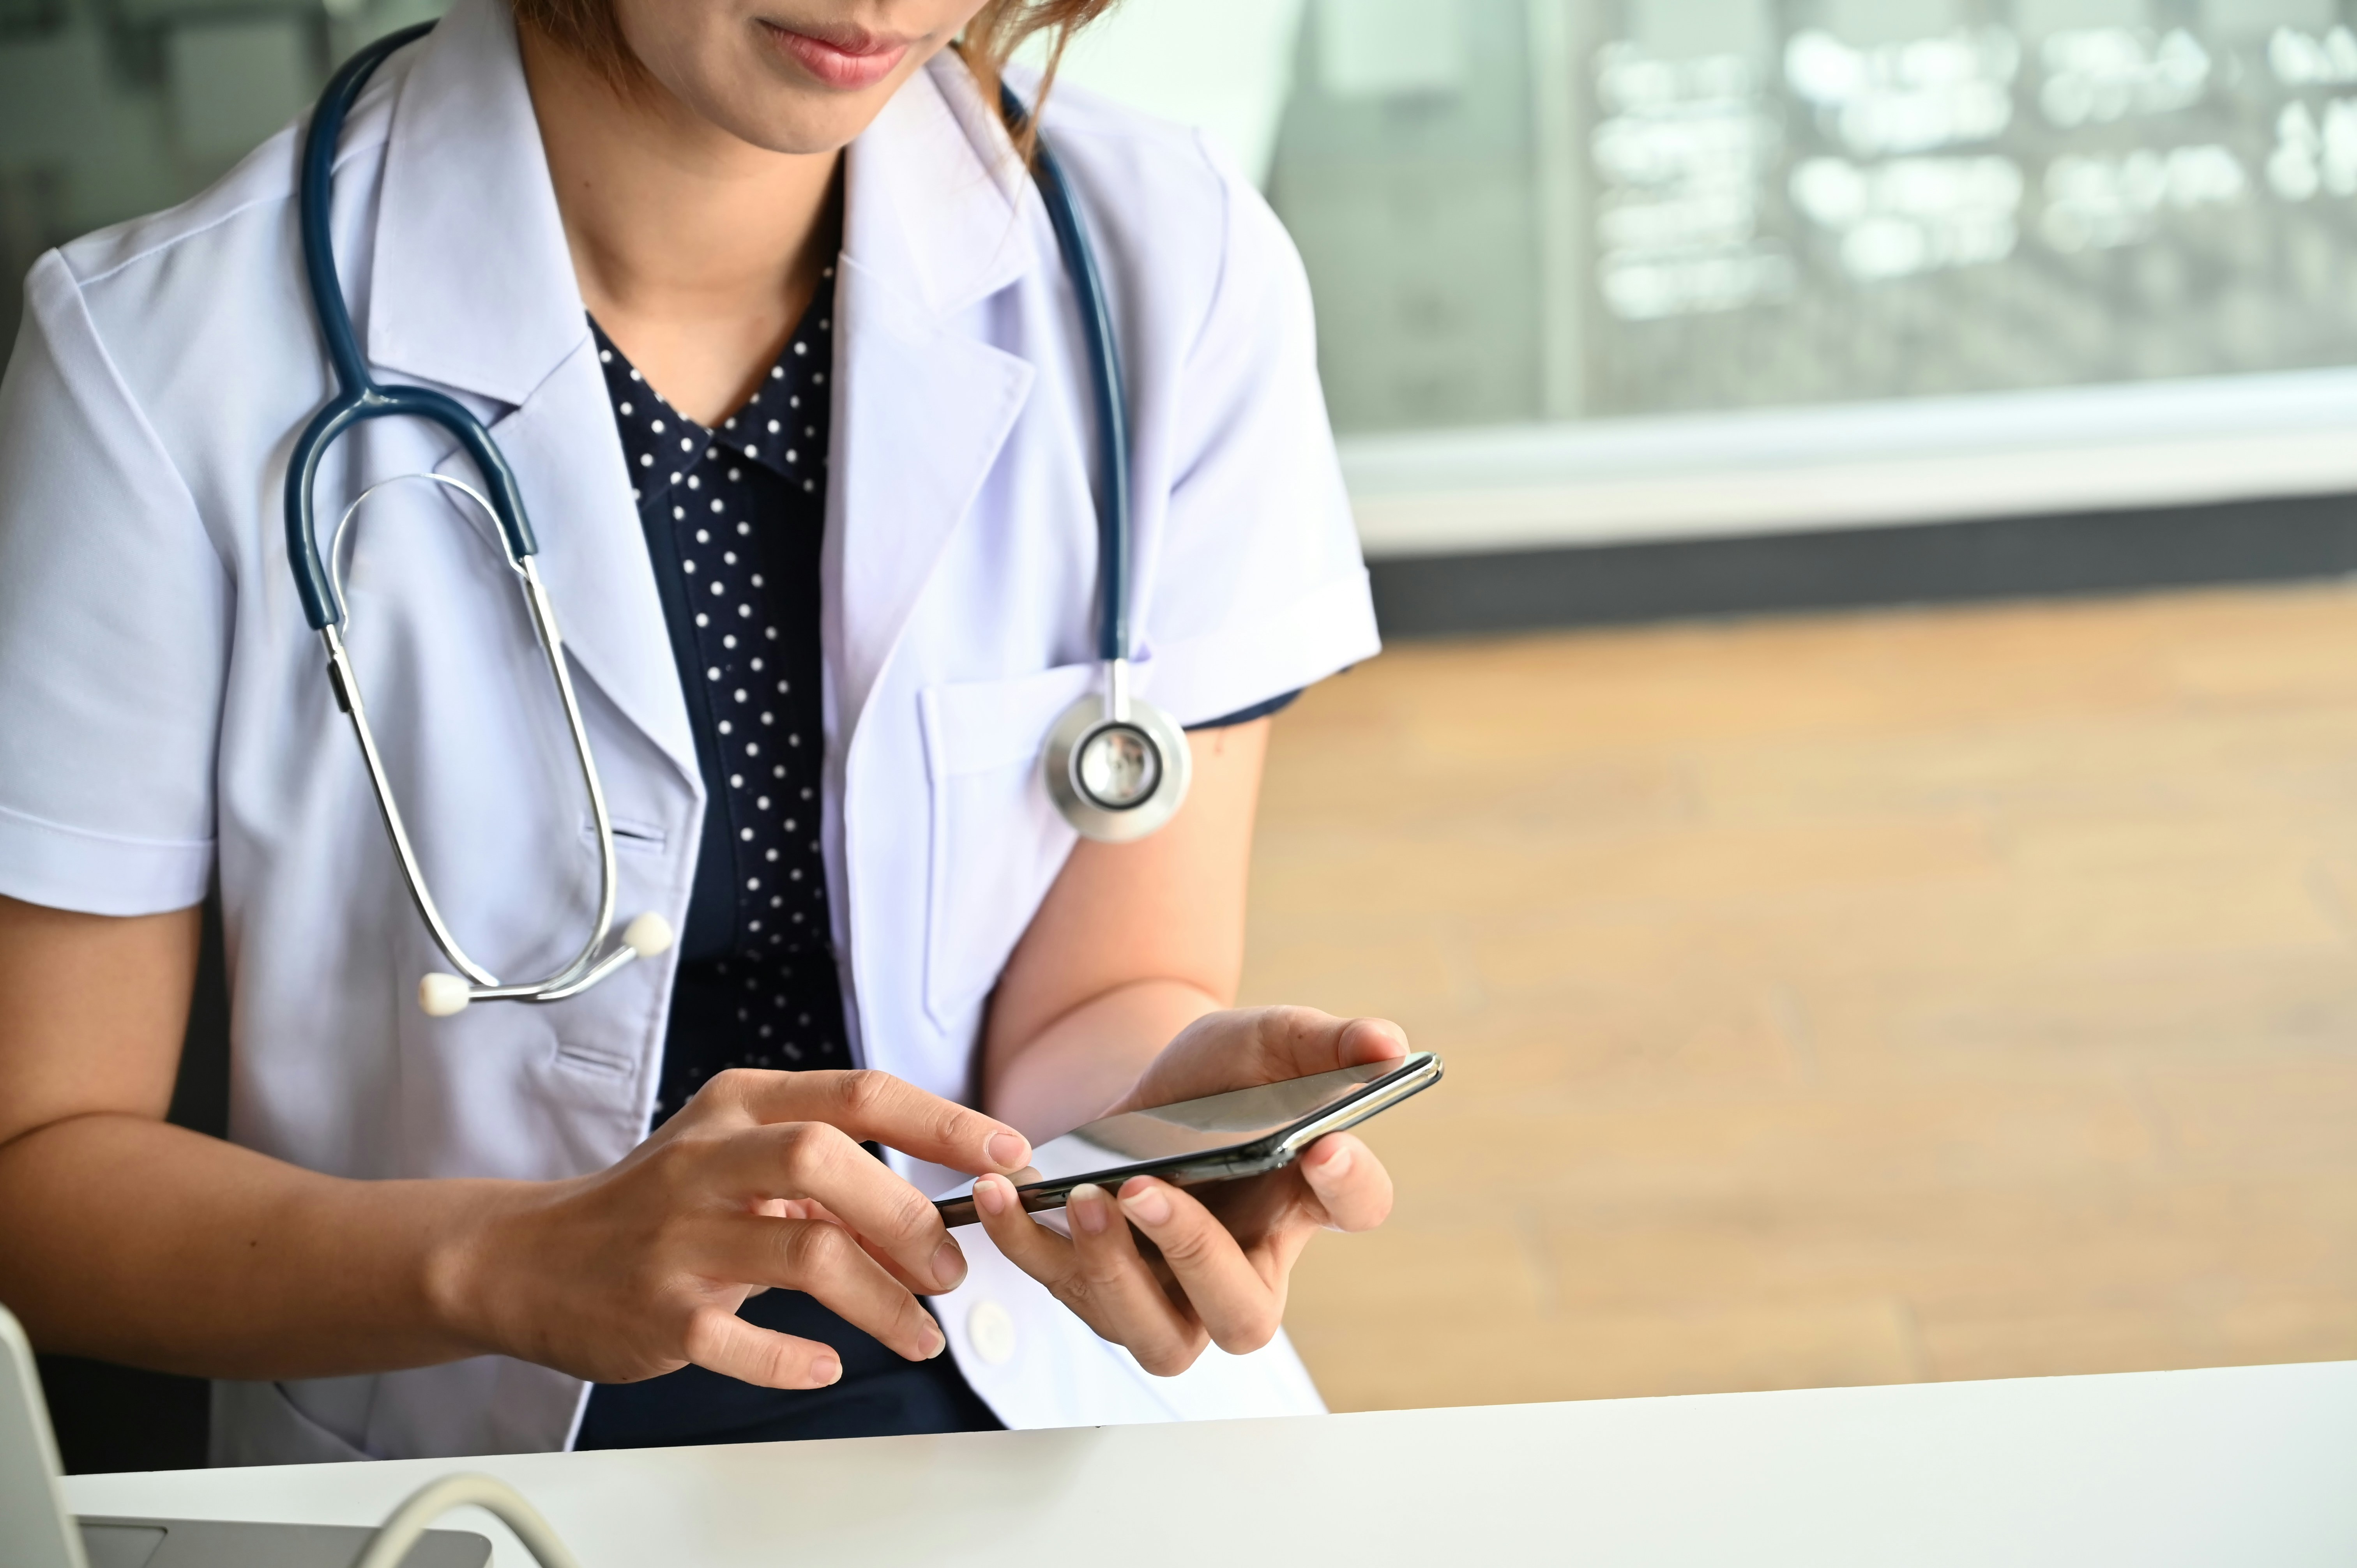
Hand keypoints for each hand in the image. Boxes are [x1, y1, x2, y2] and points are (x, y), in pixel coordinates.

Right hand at [434, 1069, 1032, 1388]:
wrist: (530, 1258)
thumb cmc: (658, 1203)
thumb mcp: (738, 1161)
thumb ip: (830, 1177)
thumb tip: (935, 1216)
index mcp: (740, 1107)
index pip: (860, 1094)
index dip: (944, 1123)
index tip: (1007, 1152)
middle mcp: (709, 1161)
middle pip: (827, 1159)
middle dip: (908, 1214)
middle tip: (950, 1266)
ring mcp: (681, 1238)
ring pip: (805, 1253)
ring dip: (882, 1298)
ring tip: (920, 1330)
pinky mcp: (662, 1313)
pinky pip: (745, 1340)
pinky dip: (797, 1359)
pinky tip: (826, 1365)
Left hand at [973, 1007, 1405, 1375]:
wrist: (1137, 1100)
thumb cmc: (1214, 1081)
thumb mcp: (1263, 1042)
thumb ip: (1324, 1042)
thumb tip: (1388, 1043)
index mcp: (1304, 1201)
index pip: (1354, 1205)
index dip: (1347, 1182)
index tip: (1322, 1145)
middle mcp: (1244, 1269)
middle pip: (1244, 1315)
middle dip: (1195, 1258)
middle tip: (1149, 1192)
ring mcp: (1167, 1295)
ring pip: (1156, 1334)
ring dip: (1111, 1269)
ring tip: (1086, 1195)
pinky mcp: (1094, 1289)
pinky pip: (1061, 1290)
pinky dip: (1023, 1243)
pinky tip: (997, 1190)